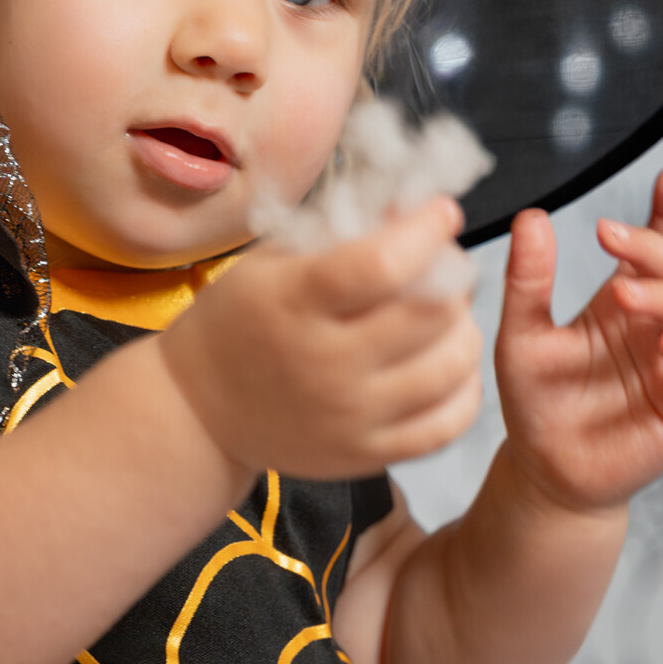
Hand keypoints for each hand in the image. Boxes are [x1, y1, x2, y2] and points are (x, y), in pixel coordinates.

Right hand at [159, 196, 483, 478]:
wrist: (198, 410)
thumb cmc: (240, 322)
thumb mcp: (272, 263)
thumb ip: (342, 233)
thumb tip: (415, 208)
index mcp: (294, 304)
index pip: (382, 264)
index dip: (426, 231)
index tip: (441, 214)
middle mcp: (324, 364)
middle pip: (429, 312)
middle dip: (453, 276)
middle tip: (444, 267)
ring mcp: (348, 416)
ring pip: (450, 366)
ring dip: (463, 329)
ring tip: (447, 317)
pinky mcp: (365, 455)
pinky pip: (447, 424)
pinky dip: (463, 389)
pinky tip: (446, 365)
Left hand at [495, 169, 662, 514]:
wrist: (543, 470)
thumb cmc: (535, 402)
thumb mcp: (520, 337)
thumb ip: (527, 282)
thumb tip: (532, 216)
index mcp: (621, 303)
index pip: (655, 249)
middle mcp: (653, 327)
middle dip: (651, 247)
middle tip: (609, 236)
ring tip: (624, 293)